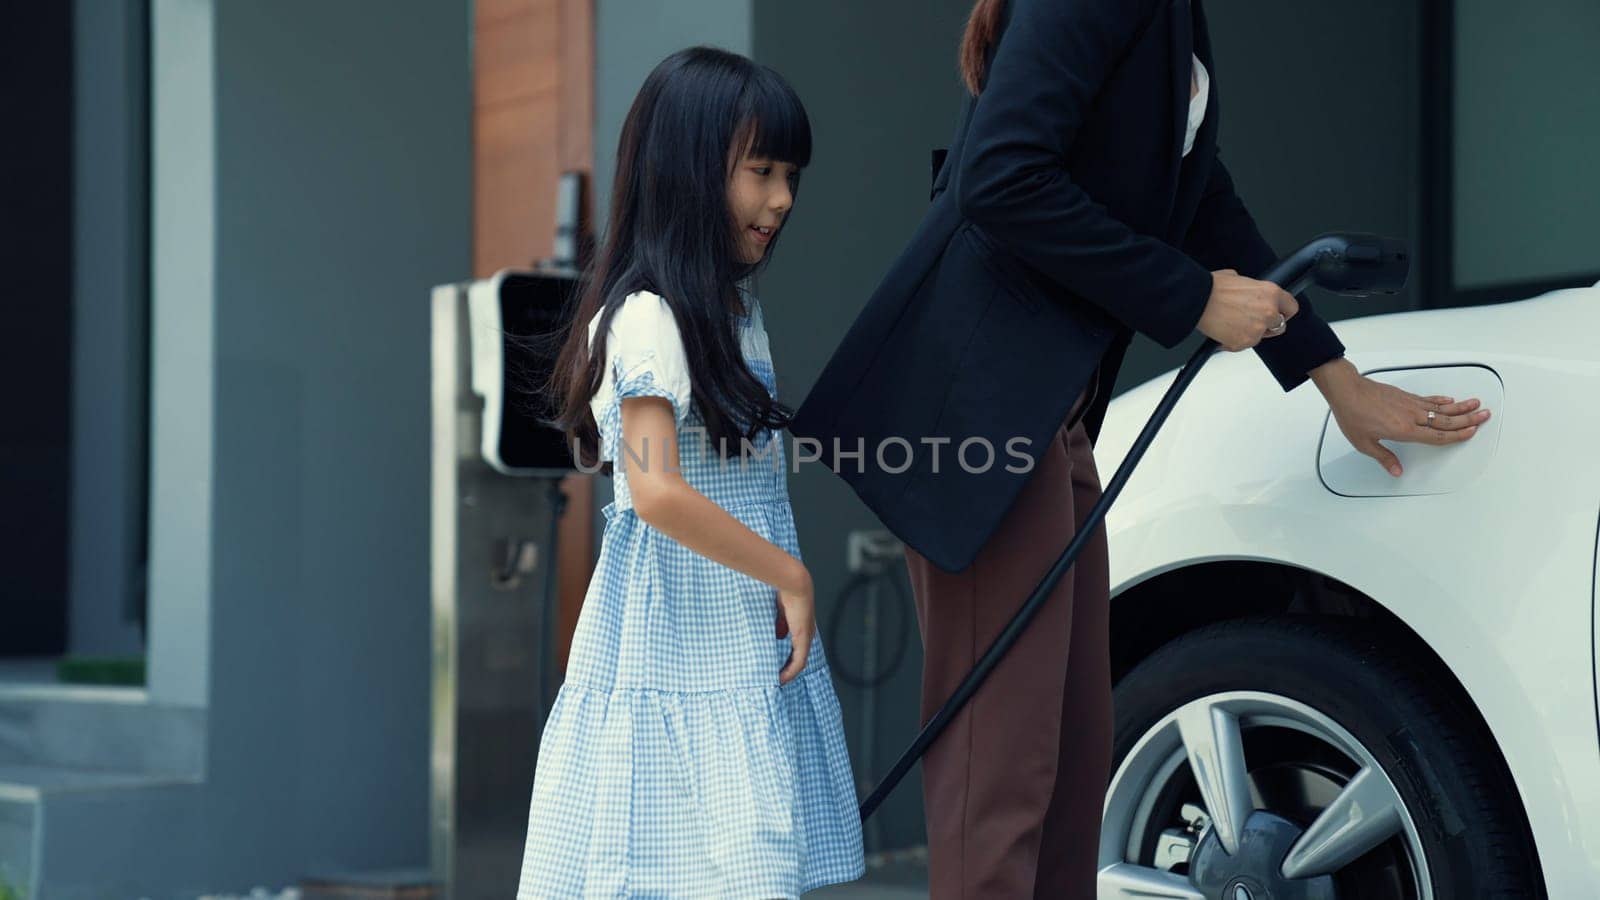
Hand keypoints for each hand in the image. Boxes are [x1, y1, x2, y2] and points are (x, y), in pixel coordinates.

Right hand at [775, 563, 814, 684]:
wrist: (794, 584)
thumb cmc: (785, 591)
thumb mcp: (780, 610)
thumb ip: (781, 623)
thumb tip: (778, 635)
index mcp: (801, 626)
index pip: (797, 647)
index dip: (788, 657)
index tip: (777, 665)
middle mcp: (807, 634)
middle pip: (799, 658)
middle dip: (788, 668)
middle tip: (777, 677)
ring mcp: (806, 637)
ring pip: (799, 662)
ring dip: (789, 673)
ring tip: (779, 681)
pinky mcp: (803, 639)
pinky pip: (798, 662)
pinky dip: (790, 672)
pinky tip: (782, 678)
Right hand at [1198, 269, 1298, 351]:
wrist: (1197, 300)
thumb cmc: (1213, 288)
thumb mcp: (1239, 278)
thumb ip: (1252, 289)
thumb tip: (1249, 292)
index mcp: (1271, 292)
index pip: (1291, 307)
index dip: (1284, 311)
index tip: (1279, 313)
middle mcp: (1268, 311)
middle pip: (1280, 326)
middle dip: (1268, 325)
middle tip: (1252, 320)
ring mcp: (1257, 329)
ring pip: (1260, 337)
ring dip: (1250, 333)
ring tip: (1232, 323)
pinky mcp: (1243, 342)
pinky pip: (1243, 345)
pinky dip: (1234, 341)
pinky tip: (1224, 330)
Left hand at [1311, 358, 1491, 476]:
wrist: (1346, 390)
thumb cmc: (1352, 414)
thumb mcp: (1364, 443)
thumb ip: (1384, 457)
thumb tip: (1396, 471)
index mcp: (1404, 430)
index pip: (1437, 436)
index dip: (1457, 436)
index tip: (1471, 433)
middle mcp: (1411, 416)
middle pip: (1446, 420)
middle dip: (1468, 419)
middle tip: (1485, 416)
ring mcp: (1409, 403)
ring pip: (1441, 407)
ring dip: (1461, 407)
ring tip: (1477, 404)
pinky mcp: (1405, 395)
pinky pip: (1429, 399)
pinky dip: (1442, 400)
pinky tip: (1450, 400)